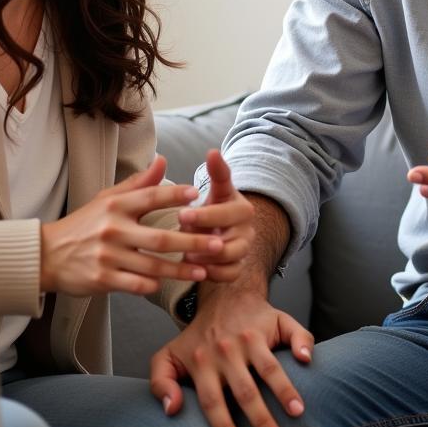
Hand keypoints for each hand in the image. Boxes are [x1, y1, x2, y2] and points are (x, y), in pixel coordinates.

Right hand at [40, 155, 225, 295]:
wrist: (46, 254)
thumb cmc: (84, 224)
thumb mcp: (107, 198)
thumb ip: (138, 183)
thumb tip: (163, 160)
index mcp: (116, 205)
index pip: (150, 196)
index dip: (175, 195)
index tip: (198, 195)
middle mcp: (113, 229)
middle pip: (161, 237)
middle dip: (192, 241)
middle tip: (219, 243)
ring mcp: (108, 255)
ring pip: (153, 265)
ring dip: (181, 270)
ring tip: (204, 271)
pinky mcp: (102, 279)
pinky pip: (135, 284)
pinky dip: (153, 284)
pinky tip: (168, 283)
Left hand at [150, 286, 313, 426]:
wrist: (224, 294)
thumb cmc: (199, 335)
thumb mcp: (169, 355)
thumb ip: (160, 382)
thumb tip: (172, 409)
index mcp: (203, 361)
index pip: (213, 400)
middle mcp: (227, 350)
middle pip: (245, 390)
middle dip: (261, 420)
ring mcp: (251, 337)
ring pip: (269, 368)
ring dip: (285, 391)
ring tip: (297, 412)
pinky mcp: (273, 322)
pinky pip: (291, 333)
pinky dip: (302, 345)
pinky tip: (307, 360)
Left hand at [178, 149, 254, 281]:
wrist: (222, 229)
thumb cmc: (215, 205)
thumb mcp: (217, 188)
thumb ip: (217, 172)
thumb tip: (213, 150)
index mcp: (242, 208)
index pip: (226, 213)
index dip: (204, 216)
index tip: (181, 214)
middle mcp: (247, 230)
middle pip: (229, 241)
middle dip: (203, 240)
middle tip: (180, 239)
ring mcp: (244, 251)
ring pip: (229, 259)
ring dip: (206, 258)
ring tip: (185, 254)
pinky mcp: (238, 268)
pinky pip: (229, 275)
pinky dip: (212, 273)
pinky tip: (194, 268)